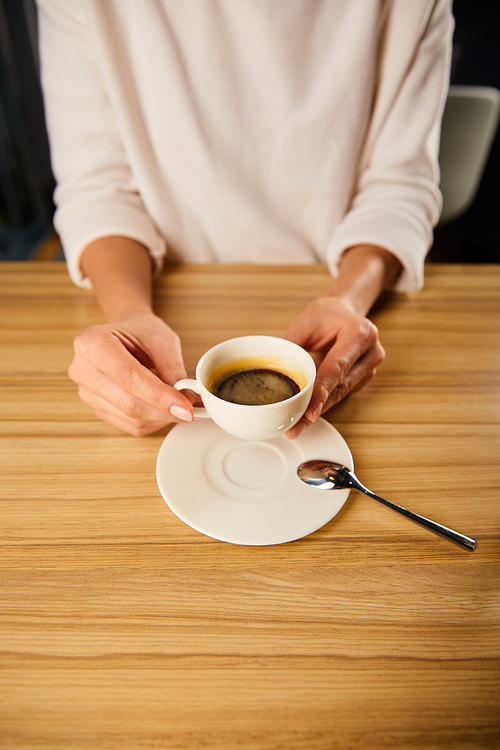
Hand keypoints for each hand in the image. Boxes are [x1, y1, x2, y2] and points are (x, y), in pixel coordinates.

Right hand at [68, 313, 193, 435]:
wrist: (123, 335)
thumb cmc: (139, 332)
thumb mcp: (162, 339)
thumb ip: (173, 367)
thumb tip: (186, 397)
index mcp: (93, 343)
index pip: (128, 377)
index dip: (158, 396)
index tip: (185, 407)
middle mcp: (83, 369)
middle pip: (128, 403)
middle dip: (165, 410)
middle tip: (192, 408)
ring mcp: (86, 391)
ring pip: (130, 418)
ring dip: (161, 417)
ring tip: (179, 404)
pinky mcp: (96, 408)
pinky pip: (129, 425)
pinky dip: (153, 422)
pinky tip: (163, 409)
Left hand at [285, 295, 384, 438]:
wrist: (343, 311)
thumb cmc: (325, 315)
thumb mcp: (304, 324)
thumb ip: (291, 347)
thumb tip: (272, 372)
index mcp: (359, 333)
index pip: (337, 368)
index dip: (322, 392)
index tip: (309, 413)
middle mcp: (371, 350)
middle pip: (341, 387)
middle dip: (317, 409)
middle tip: (296, 427)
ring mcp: (371, 365)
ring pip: (342, 394)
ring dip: (320, 409)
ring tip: (297, 425)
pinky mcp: (365, 376)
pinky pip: (343, 392)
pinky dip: (325, 402)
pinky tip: (308, 412)